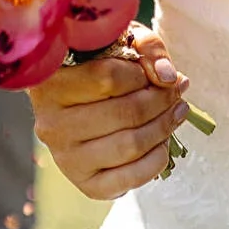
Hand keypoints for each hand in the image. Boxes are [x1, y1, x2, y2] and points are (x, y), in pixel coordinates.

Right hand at [31, 28, 187, 199]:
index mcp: (51, 85)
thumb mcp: (119, 44)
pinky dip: (157, 160)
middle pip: (124, 113)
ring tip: (177, 111)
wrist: (80, 110)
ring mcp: (67, 158)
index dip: (140, 73)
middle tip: (177, 90)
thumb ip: (147, 48)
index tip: (152, 71)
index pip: (107, 77)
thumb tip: (168, 77)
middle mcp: (52, 125)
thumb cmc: (99, 70)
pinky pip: (131, 178)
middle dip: (161, 100)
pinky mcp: (86, 184)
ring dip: (164, 127)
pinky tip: (163, 142)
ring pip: (131, 144)